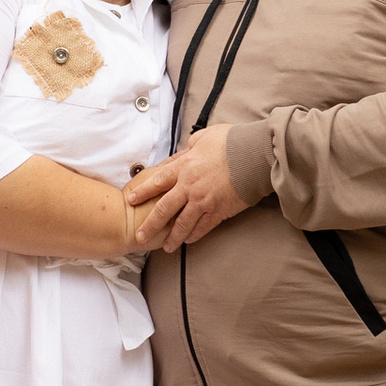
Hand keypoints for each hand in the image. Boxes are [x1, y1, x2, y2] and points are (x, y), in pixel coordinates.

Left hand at [124, 129, 252, 251]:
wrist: (254, 155)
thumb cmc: (231, 142)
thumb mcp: (203, 137)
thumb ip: (189, 148)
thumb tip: (183, 153)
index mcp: (184, 167)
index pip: (156, 181)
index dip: (142, 192)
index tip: (130, 200)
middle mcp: (189, 186)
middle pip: (163, 209)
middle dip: (150, 225)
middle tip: (140, 236)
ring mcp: (203, 201)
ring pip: (182, 223)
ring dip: (173, 237)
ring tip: (166, 247)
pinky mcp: (219, 211)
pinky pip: (203, 227)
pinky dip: (195, 235)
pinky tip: (189, 241)